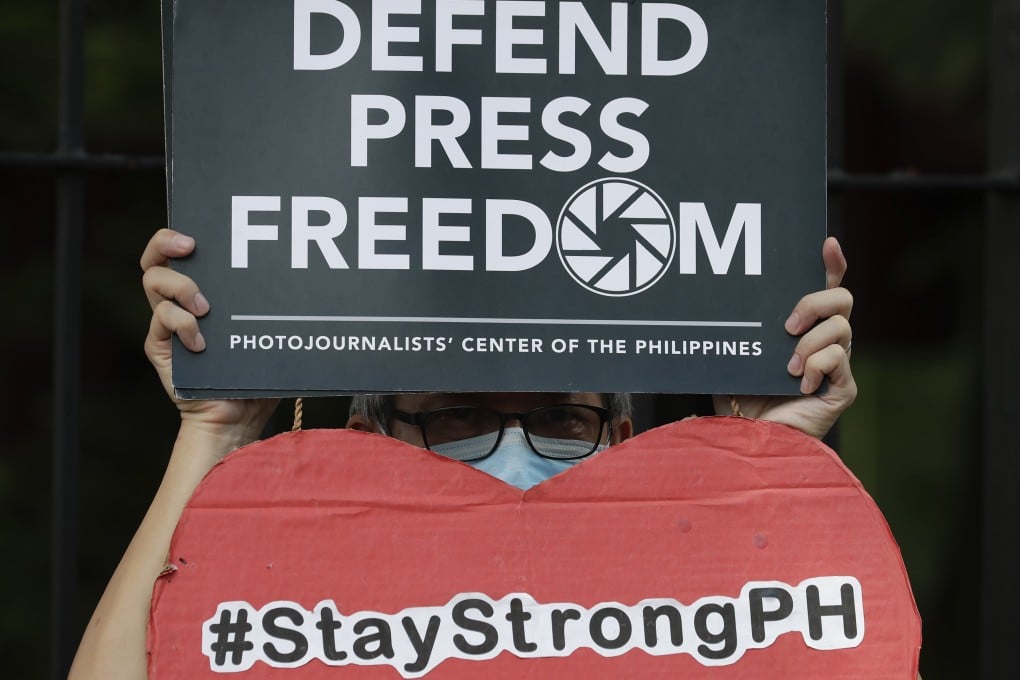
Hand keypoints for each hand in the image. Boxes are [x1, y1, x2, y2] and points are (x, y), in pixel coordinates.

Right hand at [141, 229, 277, 444]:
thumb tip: (311, 286)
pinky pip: (161, 321)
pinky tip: (203, 342)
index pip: (178, 254)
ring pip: (152, 282)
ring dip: (180, 286)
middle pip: (153, 259)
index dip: (177, 236)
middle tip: (190, 247)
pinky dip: (182, 324)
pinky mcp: (161, 347)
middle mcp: (178, 304)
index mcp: (202, 293)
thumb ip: (276, 310)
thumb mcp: (269, 335)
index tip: (197, 235)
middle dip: (165, 242)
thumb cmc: (256, 376)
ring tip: (206, 307)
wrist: (237, 418)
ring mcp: (168, 324)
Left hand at [714, 237, 855, 437]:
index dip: (831, 264)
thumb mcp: (734, 355)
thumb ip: (739, 329)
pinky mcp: (843, 388)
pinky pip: (839, 358)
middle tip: (787, 325)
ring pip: (842, 327)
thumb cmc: (739, 401)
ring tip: (787, 365)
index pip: (824, 288)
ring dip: (809, 342)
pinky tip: (798, 383)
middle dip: (815, 302)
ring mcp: (837, 364)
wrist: (748, 441)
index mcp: (803, 329)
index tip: (826, 243)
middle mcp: (825, 342)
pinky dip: (815, 365)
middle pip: (842, 299)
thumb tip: (722, 298)